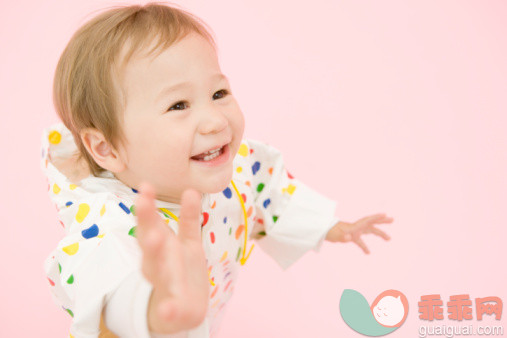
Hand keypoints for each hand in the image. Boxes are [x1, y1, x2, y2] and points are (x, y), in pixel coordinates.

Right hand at [135, 182, 208, 333]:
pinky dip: (167, 310)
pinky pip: (169, 309)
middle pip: (149, 243)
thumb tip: (191, 190)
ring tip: (154, 238)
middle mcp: (156, 263)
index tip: (146, 185)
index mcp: (159, 246)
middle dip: (147, 224)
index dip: (148, 206)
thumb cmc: (181, 271)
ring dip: (155, 257)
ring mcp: (163, 285)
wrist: (182, 311)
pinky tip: (168, 309)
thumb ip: (189, 219)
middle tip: (143, 203)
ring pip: (156, 272)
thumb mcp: (186, 243)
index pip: (150, 224)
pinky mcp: (172, 308)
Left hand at [325, 213, 392, 253]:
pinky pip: (360, 241)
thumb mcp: (335, 235)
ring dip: (379, 234)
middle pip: (371, 224)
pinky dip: (365, 246)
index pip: (367, 220)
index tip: (385, 214)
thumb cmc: (328, 232)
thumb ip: (342, 237)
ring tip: (389, 238)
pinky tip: (368, 253)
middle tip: (392, 220)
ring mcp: (354, 232)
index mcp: (354, 226)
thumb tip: (349, 238)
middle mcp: (356, 227)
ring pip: (369, 231)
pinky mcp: (351, 237)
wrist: (322, 231)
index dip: (376, 217)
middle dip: (382, 222)